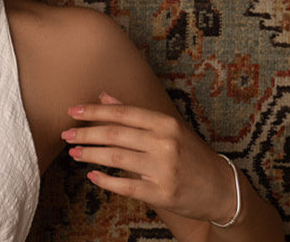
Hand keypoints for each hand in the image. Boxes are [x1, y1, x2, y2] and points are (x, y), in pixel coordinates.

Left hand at [63, 92, 238, 224]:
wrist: (223, 189)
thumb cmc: (191, 155)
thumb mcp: (168, 128)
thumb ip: (135, 113)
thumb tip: (103, 95)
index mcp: (165, 123)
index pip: (122, 113)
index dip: (94, 111)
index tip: (72, 111)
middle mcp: (164, 143)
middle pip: (115, 135)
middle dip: (85, 134)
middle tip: (66, 135)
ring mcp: (164, 169)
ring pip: (116, 158)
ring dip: (90, 155)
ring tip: (74, 153)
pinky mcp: (162, 193)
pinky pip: (126, 186)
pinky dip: (106, 181)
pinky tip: (92, 176)